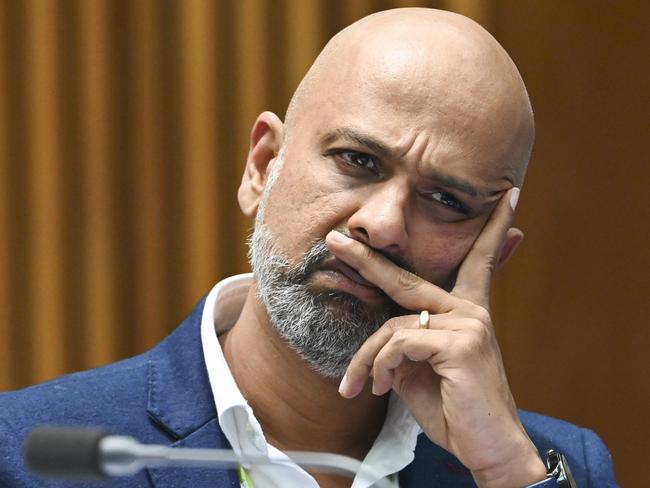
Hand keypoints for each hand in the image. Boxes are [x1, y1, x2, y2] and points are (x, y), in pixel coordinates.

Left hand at [325, 188, 546, 487]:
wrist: (489, 449)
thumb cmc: (455, 409)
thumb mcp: (421, 370)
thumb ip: (405, 343)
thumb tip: (379, 333)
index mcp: (467, 311)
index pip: (477, 261)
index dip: (492, 230)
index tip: (508, 198)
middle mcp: (471, 309)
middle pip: (407, 279)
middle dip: (366, 259)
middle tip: (336, 240)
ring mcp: (468, 323)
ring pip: (392, 325)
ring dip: (366, 359)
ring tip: (357, 386)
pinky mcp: (460, 344)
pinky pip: (399, 343)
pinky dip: (381, 367)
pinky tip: (381, 388)